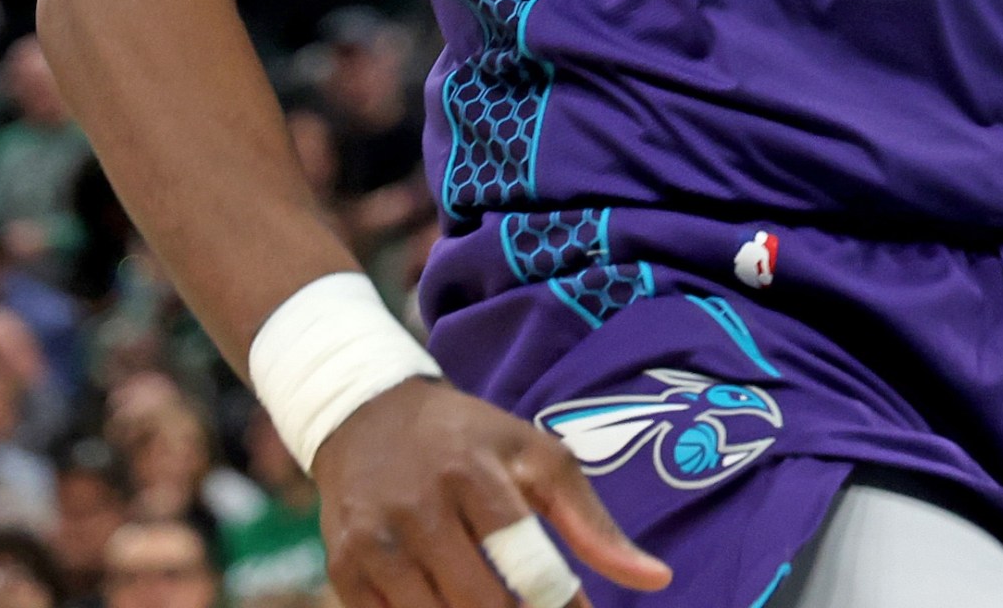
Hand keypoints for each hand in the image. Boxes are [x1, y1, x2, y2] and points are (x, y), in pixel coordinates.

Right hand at [312, 378, 670, 607]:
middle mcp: (416, 509)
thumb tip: (658, 580)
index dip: (562, 607)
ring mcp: (373, 544)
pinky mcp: (344, 570)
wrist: (364, 413)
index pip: (529, 568)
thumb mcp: (534, 456)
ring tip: (496, 603)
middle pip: (483, 606)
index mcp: (472, 473)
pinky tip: (451, 604)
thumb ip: (592, 522)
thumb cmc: (466, 439)